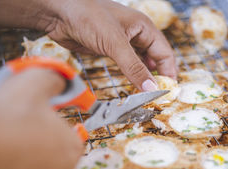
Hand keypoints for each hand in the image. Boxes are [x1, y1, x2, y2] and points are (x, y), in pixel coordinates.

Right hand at [0, 69, 83, 168]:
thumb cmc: (7, 118)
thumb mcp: (34, 82)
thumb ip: (54, 80)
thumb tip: (62, 81)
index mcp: (72, 146)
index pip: (69, 139)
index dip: (50, 131)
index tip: (34, 127)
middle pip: (53, 163)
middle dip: (38, 154)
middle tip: (15, 143)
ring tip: (3, 161)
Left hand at [45, 0, 176, 90]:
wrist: (59, 14)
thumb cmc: (88, 17)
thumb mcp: (115, 44)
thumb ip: (134, 67)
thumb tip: (151, 88)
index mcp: (144, 26)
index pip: (164, 52)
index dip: (168, 72)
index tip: (168, 90)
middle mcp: (136, 34)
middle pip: (154, 58)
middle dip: (158, 76)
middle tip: (158, 95)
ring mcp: (122, 41)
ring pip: (140, 62)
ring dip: (144, 77)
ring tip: (146, 94)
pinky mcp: (110, 49)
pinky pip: (126, 64)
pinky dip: (131, 75)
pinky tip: (133, 85)